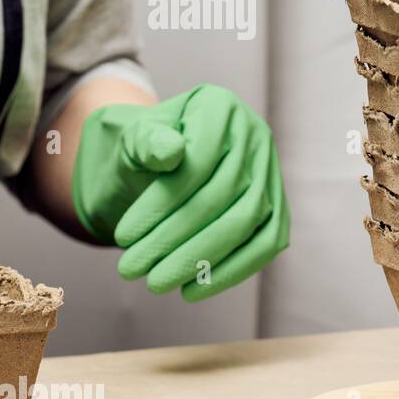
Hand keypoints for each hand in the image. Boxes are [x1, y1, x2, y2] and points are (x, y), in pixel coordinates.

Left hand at [71, 84, 288, 300]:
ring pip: (244, 224)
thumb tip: (171, 152)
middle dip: (172, 241)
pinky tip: (192, 291)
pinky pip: (265, 244)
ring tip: (155, 283)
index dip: (160, 206)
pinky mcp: (276, 206)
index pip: (197, 163)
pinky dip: (231, 272)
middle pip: (220, 197)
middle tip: (131, 270)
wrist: (150, 159)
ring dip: (198, 261)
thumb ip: (144, 141)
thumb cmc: (136, 148)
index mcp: (218, 107)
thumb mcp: (128, 138)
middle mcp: (254, 135)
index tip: (122, 237)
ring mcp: (271, 171)